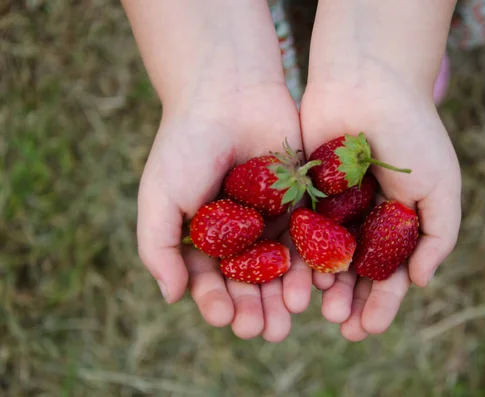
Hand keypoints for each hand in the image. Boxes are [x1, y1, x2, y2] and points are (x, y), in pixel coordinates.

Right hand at [137, 84, 311, 341]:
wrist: (228, 95)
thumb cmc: (185, 145)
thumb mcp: (159, 197)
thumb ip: (158, 248)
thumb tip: (172, 298)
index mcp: (203, 238)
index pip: (211, 281)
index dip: (217, 302)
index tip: (226, 317)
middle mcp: (239, 235)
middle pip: (250, 283)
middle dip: (256, 308)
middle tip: (264, 331)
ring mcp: (271, 221)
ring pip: (282, 269)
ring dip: (286, 295)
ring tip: (292, 315)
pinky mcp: (302, 205)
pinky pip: (310, 240)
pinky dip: (314, 263)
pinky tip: (318, 283)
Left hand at [300, 77, 461, 340]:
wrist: (368, 84)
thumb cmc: (412, 134)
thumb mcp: (441, 188)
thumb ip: (438, 237)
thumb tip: (420, 281)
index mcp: (398, 222)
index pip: (389, 275)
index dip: (380, 304)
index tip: (368, 328)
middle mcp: (364, 220)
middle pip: (354, 274)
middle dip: (350, 303)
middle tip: (342, 326)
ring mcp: (332, 208)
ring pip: (324, 260)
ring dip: (324, 287)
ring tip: (322, 307)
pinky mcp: (303, 193)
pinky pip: (300, 232)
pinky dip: (301, 257)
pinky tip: (303, 275)